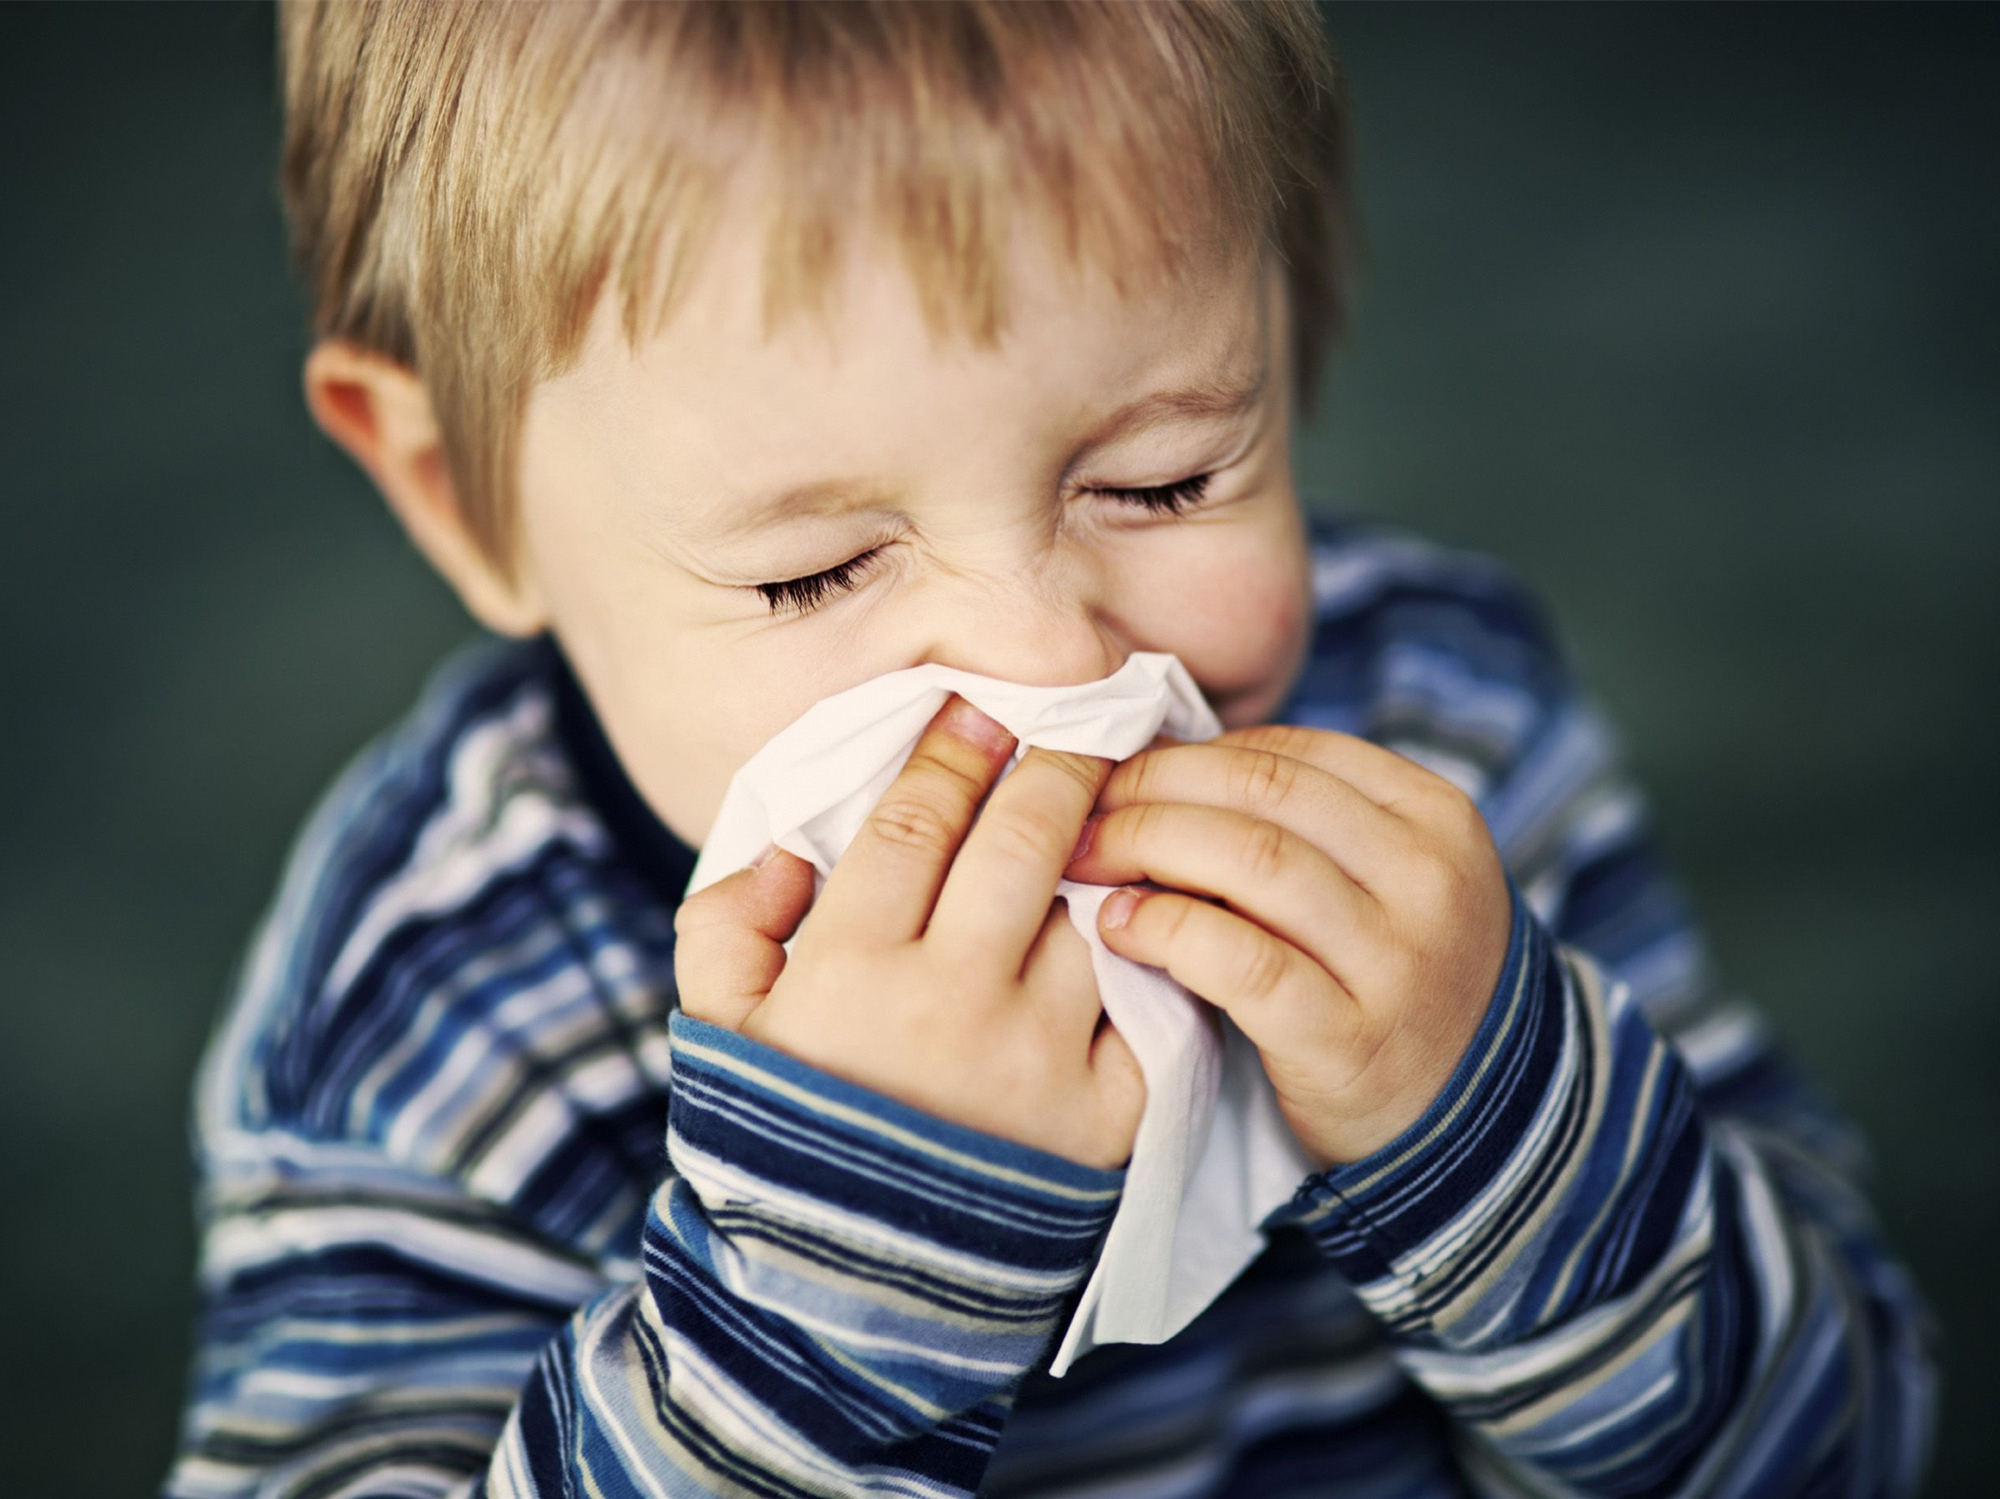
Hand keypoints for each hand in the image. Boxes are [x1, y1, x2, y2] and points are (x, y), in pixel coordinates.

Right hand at [673, 695, 1145, 1170]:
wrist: (850, 1301)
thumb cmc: (782, 1145)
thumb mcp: (715, 1037)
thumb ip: (723, 928)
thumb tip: (790, 853)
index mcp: (851, 969)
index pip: (916, 820)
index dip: (951, 748)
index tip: (979, 705)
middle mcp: (951, 1000)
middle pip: (1023, 840)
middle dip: (1056, 762)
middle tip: (1078, 720)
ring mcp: (1038, 1057)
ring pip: (1090, 909)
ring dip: (1106, 850)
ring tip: (1121, 807)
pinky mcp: (1106, 1113)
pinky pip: (1141, 1000)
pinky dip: (1143, 949)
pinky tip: (1144, 912)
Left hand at [1062, 724, 1512, 1168]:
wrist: (1465, 1126)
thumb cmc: (1388, 980)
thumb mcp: (1381, 878)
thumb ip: (1297, 820)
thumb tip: (1157, 759)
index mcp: (1435, 815)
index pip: (1286, 751)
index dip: (1184, 754)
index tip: (1116, 771)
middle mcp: (1429, 878)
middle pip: (1259, 793)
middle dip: (1150, 790)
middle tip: (1081, 811)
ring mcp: (1399, 961)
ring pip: (1249, 861)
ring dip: (1145, 846)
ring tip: (1086, 860)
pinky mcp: (1352, 1041)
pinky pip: (1241, 962)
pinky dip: (1166, 931)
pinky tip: (1119, 927)